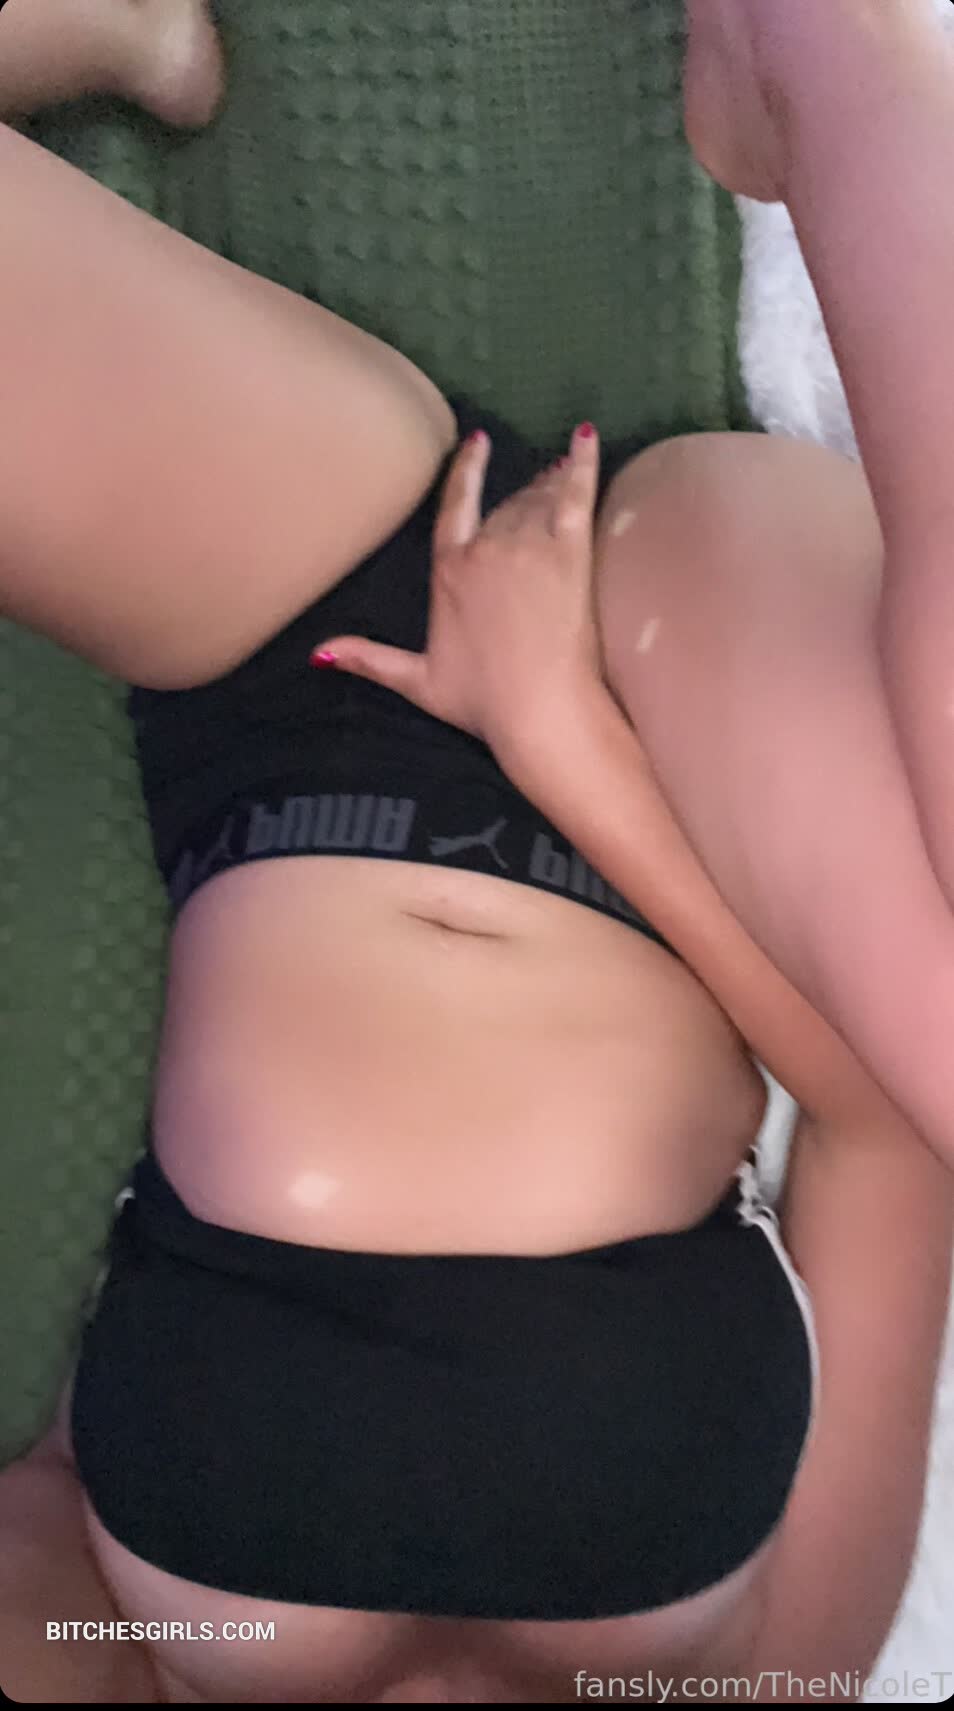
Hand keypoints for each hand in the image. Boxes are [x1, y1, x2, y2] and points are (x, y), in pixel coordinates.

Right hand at [309, 421, 604, 766]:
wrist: (539, 707)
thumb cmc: (482, 700)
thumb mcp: (418, 681)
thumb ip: (370, 659)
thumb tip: (318, 654)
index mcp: (449, 570)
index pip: (455, 504)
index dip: (468, 469)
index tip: (479, 441)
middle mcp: (486, 548)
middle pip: (504, 506)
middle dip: (519, 493)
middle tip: (537, 479)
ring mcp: (529, 546)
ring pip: (537, 498)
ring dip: (547, 481)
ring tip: (557, 469)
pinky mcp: (571, 552)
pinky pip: (576, 492)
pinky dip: (583, 462)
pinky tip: (586, 436)